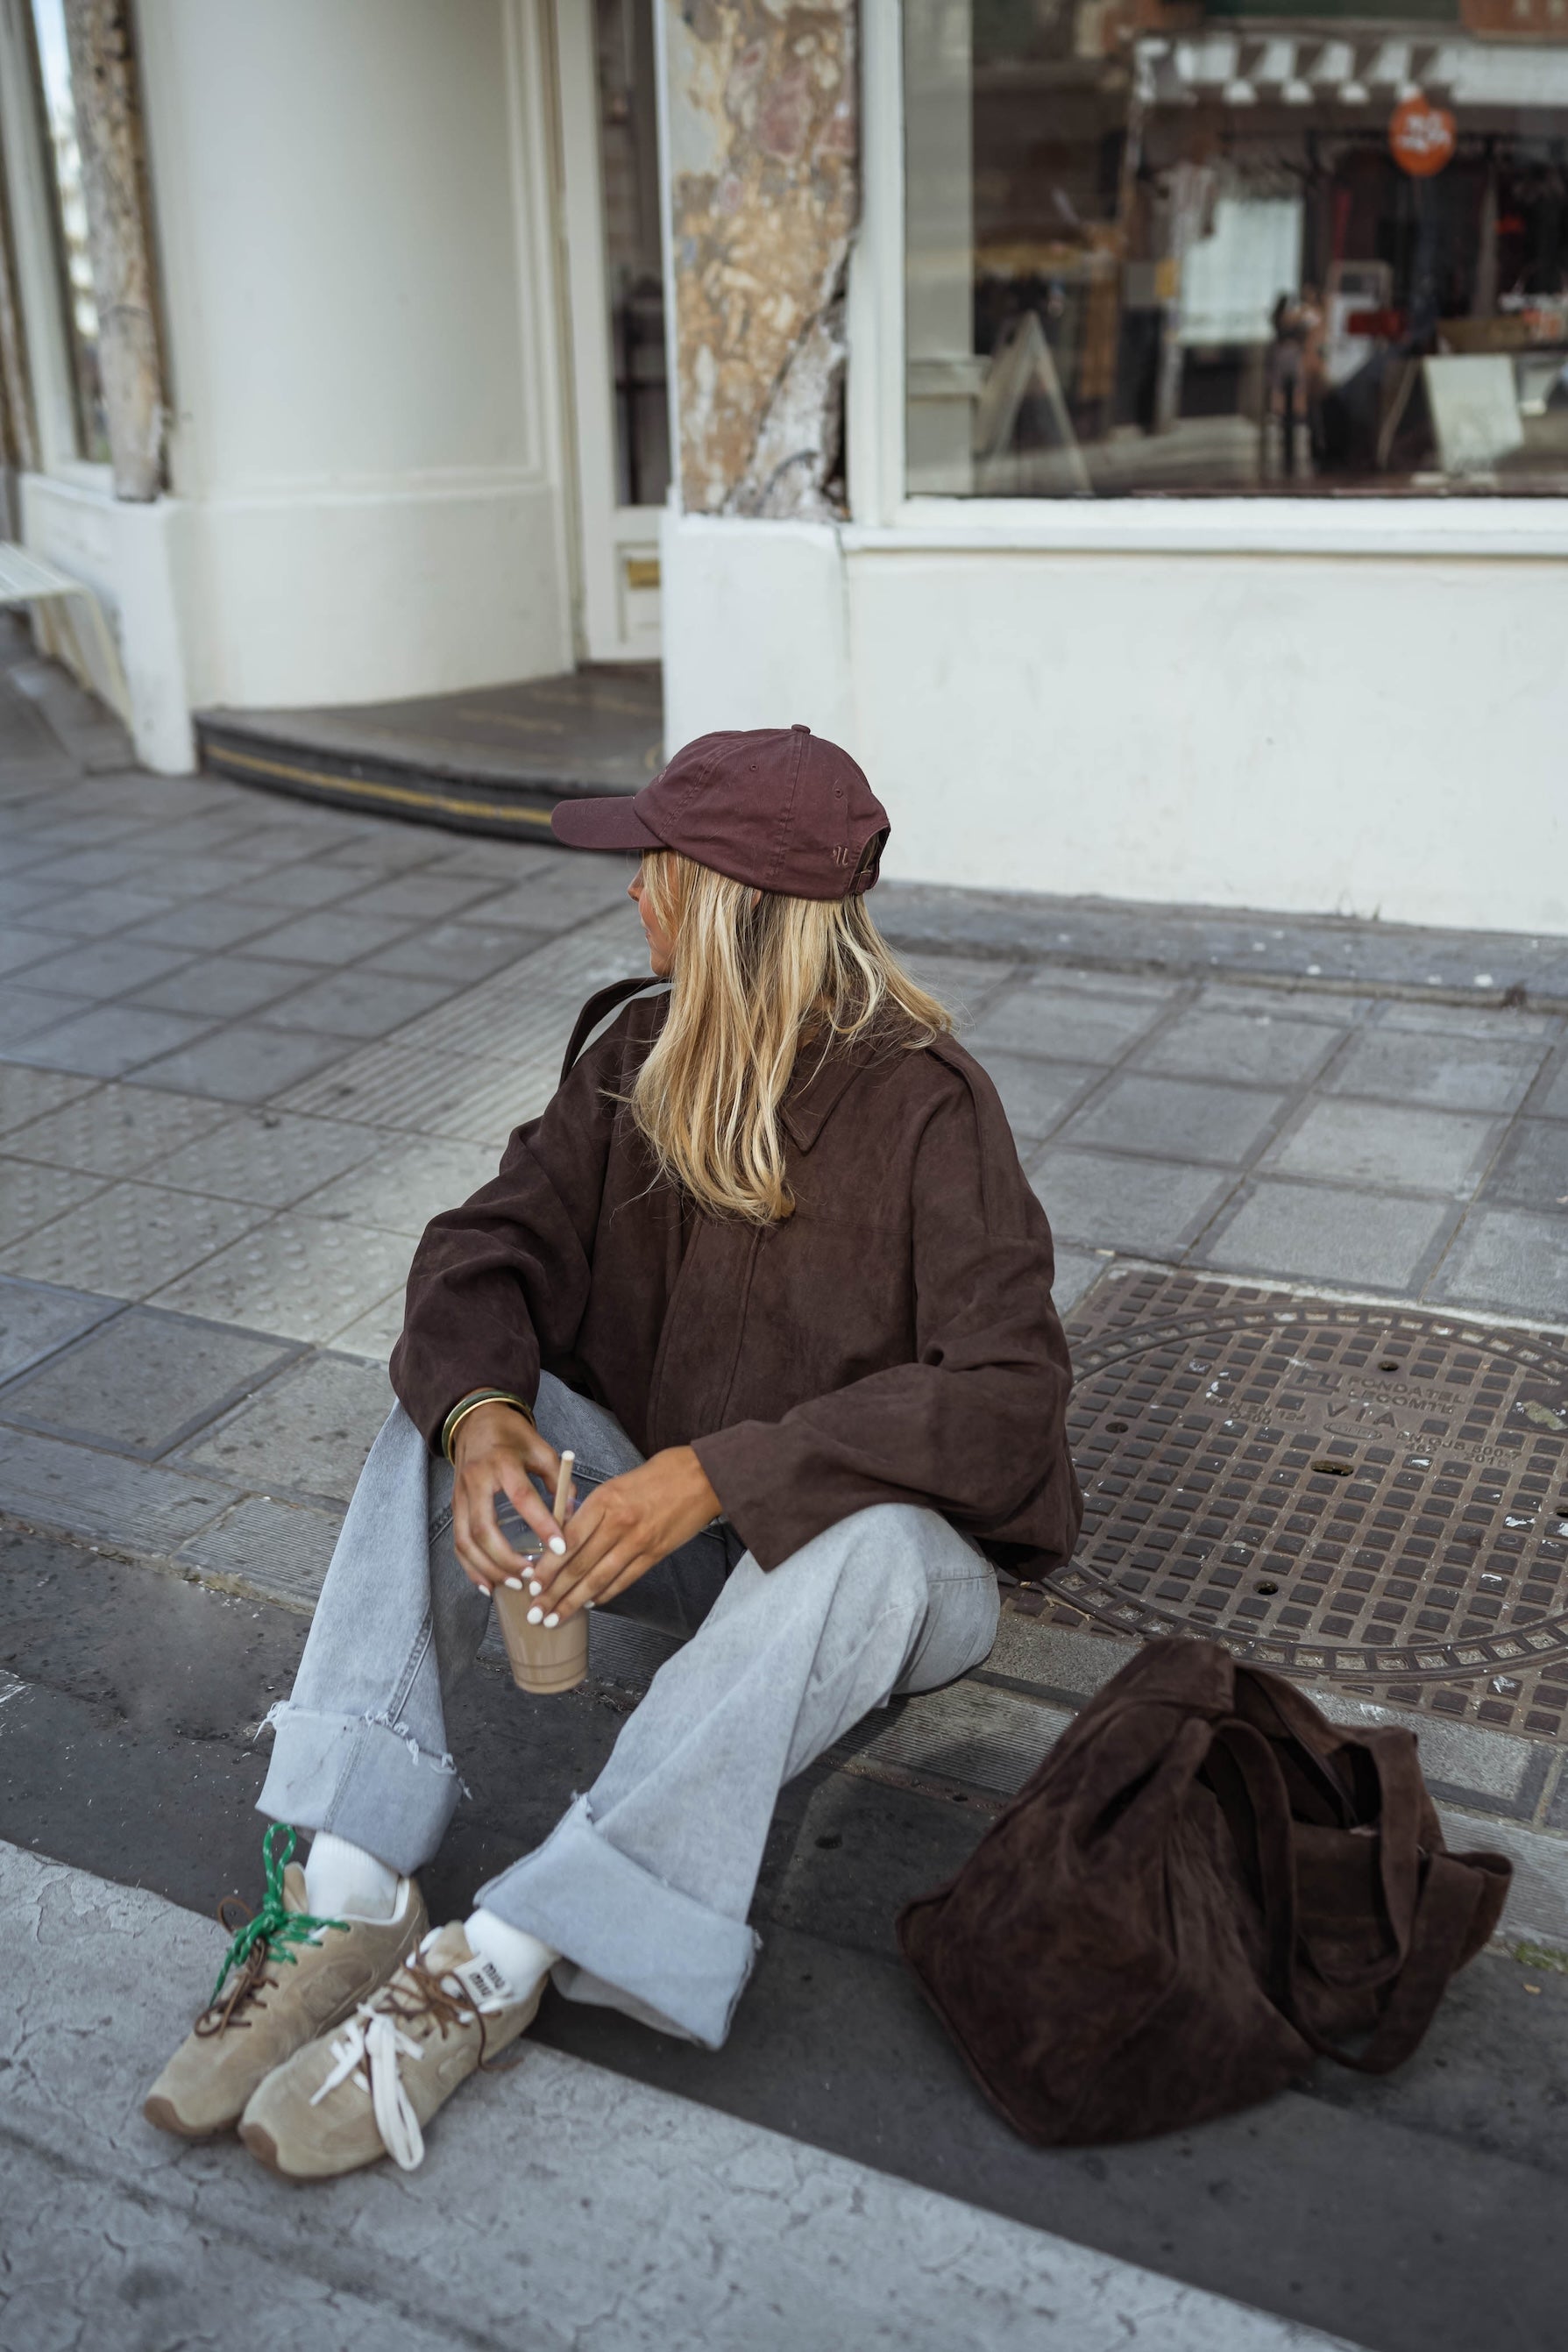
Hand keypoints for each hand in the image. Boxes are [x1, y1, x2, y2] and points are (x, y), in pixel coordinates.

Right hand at [450, 1403, 575, 1594]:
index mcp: (502, 1462)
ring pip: (466, 1541)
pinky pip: (458, 1543)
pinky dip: (471, 1568)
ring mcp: (460, 1497)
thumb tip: (571, 1516)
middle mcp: (476, 1481)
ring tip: (515, 1584)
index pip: (522, 1497)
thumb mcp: (541, 1449)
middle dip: (507, 1559)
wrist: (475, 1421)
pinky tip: (489, 1585)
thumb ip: (559, 1480)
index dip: (541, 1524)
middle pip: (484, 1528)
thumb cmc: (512, 1436)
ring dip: (489, 1568)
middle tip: (532, 1576)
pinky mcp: (455, 1508)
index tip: (560, 1548)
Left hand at [533, 1447, 719, 1621]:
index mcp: (605, 1500)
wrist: (703, 1476)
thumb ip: (592, 1510)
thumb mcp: (617, 1483)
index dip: (547, 1567)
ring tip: (554, 1618)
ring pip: (598, 1579)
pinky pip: (624, 1580)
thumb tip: (565, 1536)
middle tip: (534, 1613)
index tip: (531, 1584)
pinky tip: (589, 1604)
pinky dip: (604, 1594)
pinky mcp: (655, 1554)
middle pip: (578, 1565)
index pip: (567, 1541)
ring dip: (573, 1602)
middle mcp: (619, 1523)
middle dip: (553, 1593)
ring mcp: (638, 1542)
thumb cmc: (658, 1474)